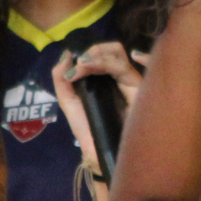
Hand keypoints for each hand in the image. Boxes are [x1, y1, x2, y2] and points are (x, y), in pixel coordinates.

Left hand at [50, 43, 146, 177]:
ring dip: (99, 57)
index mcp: (105, 78)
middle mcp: (119, 78)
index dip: (88, 53)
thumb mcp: (69, 101)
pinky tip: (97, 64)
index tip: (72, 66)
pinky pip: (128, 70)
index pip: (103, 54)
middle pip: (115, 50)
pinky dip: (109, 63)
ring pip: (120, 56)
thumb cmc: (87, 128)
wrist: (99, 150)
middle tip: (81, 63)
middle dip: (96, 50)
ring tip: (83, 66)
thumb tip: (66, 54)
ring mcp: (131, 83)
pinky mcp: (139, 91)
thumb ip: (61, 78)